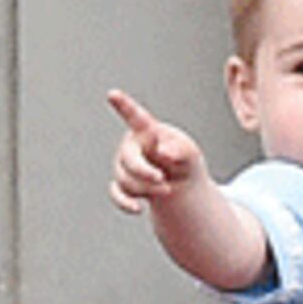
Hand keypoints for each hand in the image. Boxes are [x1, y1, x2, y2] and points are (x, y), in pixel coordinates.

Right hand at [106, 89, 206, 212]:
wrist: (179, 181)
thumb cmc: (183, 159)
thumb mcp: (189, 153)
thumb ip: (180, 149)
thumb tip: (164, 152)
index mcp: (147, 131)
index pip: (135, 117)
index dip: (124, 105)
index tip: (112, 94)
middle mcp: (131, 145)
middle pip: (127, 160)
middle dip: (144, 173)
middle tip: (163, 181)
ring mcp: (123, 164)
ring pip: (125, 180)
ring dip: (147, 189)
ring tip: (167, 188)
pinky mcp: (121, 184)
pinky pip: (116, 194)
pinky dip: (126, 203)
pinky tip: (138, 209)